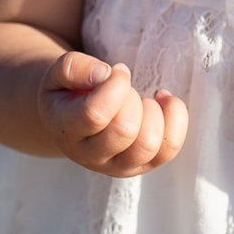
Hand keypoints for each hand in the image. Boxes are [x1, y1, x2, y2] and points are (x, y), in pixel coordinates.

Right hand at [37, 51, 188, 175]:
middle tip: (124, 89)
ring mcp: (118, 165)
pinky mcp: (142, 165)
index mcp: (66, 131)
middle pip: (125, 131)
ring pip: (149, 144)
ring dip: (152, 111)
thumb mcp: (59, 72)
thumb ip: (73, 67)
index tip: (117, 71)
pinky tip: (161, 101)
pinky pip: (169, 148)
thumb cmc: (67, 91)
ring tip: (141, 99)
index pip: (94, 115)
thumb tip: (104, 74)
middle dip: (132, 98)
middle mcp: (90, 156)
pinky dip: (175, 117)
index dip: (114, 86)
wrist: (70, 118)